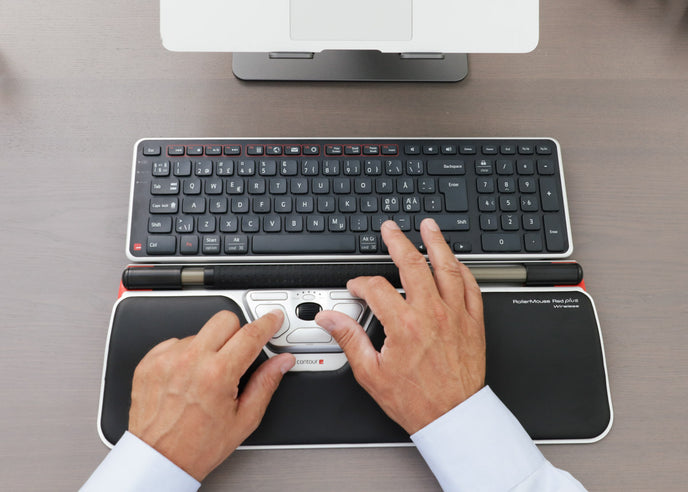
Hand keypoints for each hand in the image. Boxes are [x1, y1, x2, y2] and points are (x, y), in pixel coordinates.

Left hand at [128, 310, 295, 480]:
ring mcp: (167, 359)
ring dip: (208, 347)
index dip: (267, 322)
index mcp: (217, 374)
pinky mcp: (149, 362)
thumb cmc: (197, 446)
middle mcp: (190, 361)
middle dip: (236, 332)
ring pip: (199, 331)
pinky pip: (175, 342)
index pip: (250, 334)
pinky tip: (186, 377)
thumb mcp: (244, 419)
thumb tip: (281, 362)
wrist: (159, 459)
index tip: (273, 318)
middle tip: (236, 354)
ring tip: (206, 375)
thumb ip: (266, 383)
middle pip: (224, 319)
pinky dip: (184, 355)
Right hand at [315, 219, 485, 433]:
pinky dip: (462, 270)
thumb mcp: (371, 373)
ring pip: (446, 268)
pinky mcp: (473, 322)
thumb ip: (349, 339)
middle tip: (390, 229)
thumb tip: (329, 319)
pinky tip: (455, 261)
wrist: (452, 416)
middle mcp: (431, 314)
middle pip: (412, 264)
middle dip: (397, 242)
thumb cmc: (416, 400)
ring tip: (428, 227)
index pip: (376, 288)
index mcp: (404, 325)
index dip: (360, 283)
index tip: (356, 287)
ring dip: (436, 243)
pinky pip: (471, 286)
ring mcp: (455, 315)